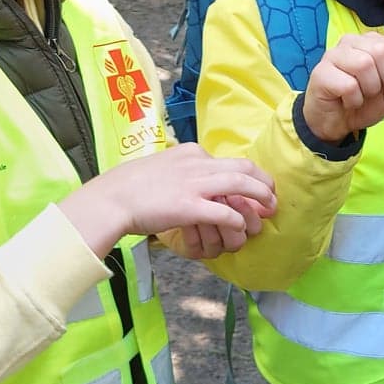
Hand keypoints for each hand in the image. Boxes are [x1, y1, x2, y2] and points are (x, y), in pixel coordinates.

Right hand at [61, 145, 276, 257]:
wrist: (111, 199)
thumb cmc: (131, 188)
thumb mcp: (162, 167)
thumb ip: (183, 171)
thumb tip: (197, 183)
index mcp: (191, 153)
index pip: (230, 160)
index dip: (249, 175)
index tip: (255, 187)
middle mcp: (197, 163)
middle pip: (244, 168)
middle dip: (264, 183)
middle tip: (272, 198)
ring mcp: (194, 184)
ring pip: (242, 185)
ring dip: (260, 198)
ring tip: (269, 211)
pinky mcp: (190, 206)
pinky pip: (225, 213)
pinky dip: (238, 222)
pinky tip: (241, 230)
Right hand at [302, 33, 383, 141]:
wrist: (335, 122)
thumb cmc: (362, 102)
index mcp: (372, 43)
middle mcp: (352, 42)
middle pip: (381, 51)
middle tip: (377, 91)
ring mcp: (334, 55)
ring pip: (364, 64)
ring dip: (369, 89)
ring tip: (361, 96)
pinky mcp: (321, 72)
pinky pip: (348, 85)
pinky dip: (354, 99)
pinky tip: (348, 101)